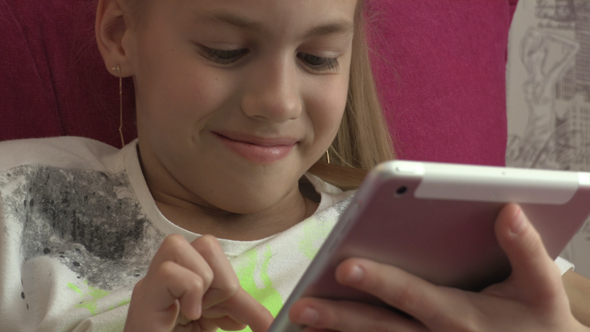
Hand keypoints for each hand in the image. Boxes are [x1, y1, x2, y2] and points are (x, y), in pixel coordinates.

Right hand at [124, 234, 272, 331]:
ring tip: (195, 311)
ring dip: (200, 280)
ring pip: (177, 244)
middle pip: (203, 242)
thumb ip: (240, 314)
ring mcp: (150, 285)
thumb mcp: (215, 323)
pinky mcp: (143, 298)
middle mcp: (164, 277)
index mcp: (183, 278)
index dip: (231, 282)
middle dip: (219, 277)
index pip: (214, 255)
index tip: (245, 319)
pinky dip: (188, 292)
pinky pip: (168, 272)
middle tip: (209, 310)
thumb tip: (270, 321)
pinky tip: (187, 316)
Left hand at [289, 204, 589, 331]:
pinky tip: (327, 331)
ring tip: (301, 320)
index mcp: (461, 316)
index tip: (345, 265)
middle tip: (301, 306)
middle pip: (381, 326)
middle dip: (340, 317)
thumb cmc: (541, 322)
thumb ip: (525, 251)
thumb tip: (509, 211)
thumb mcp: (543, 288)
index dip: (381, 280)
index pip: (414, 295)